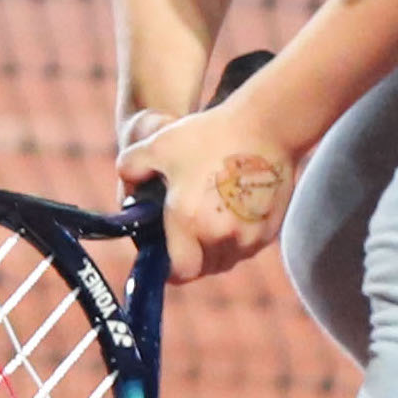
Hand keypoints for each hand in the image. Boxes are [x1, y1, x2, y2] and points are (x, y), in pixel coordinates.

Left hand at [119, 96, 294, 281]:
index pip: (180, 271)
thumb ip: (130, 168)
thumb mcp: (158, 145)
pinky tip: (229, 214)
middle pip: (203, 267)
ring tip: (206, 223)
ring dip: (215, 250)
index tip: (165, 255)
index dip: (169, 268)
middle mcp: (221, 237)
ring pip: (226, 259)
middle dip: (191, 257)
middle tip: (184, 235)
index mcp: (189, 222)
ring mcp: (250, 237)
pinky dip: (236, 240)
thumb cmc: (209, 135)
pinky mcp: (270, 230)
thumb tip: (127, 190)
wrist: (267, 126)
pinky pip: (247, 247)